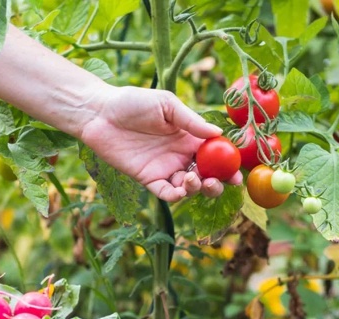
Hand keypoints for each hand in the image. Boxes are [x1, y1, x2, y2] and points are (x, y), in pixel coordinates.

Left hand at [79, 86, 242, 201]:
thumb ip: (191, 121)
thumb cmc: (133, 102)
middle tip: (219, 182)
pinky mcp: (148, 179)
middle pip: (207, 175)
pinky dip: (176, 196)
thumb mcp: (167, 105)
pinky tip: (181, 189)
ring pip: (189, 188)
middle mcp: (180, 155)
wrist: (100, 113)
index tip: (237, 172)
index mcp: (190, 137)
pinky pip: (166, 193)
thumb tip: (218, 133)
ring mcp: (165, 168)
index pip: (215, 154)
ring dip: (197, 188)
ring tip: (193, 178)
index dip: (228, 165)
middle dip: (217, 183)